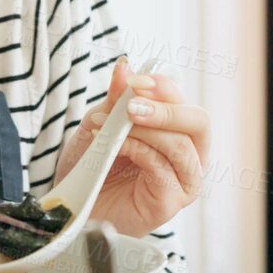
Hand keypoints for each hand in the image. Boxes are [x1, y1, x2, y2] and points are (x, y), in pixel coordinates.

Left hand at [60, 59, 208, 238]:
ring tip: (112, 124)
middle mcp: (190, 157)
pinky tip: (113, 145)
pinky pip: (161, 168)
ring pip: (180, 145)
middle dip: (166, 108)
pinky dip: (136, 150)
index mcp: (180, 133)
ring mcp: (183, 182)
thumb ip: (116, 98)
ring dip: (146, 129)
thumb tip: (125, 66)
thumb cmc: (93, 167)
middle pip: (199, 122)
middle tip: (132, 104)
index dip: (163, 86)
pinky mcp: (170, 203)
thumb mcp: (101, 123)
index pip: (185, 102)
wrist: (73, 206)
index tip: (134, 81)